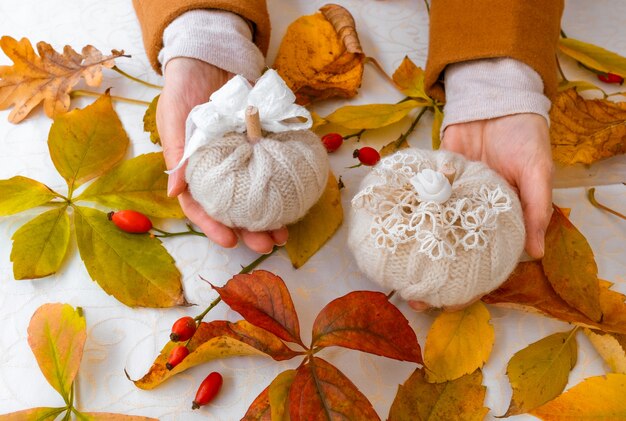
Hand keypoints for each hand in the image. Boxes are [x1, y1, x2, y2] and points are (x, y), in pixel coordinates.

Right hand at [157, 57, 287, 252]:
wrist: (210, 58)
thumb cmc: (183, 90)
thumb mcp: (173, 119)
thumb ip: (177, 154)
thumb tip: (175, 192)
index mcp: (194, 170)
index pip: (201, 206)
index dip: (213, 226)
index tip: (229, 242)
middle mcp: (220, 170)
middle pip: (234, 208)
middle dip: (250, 230)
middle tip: (268, 242)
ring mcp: (243, 159)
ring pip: (257, 195)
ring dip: (271, 215)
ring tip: (286, 231)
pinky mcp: (262, 144)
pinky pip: (274, 168)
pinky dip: (284, 184)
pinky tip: (298, 198)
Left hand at [408, 113, 552, 311]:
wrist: (496, 99)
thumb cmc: (525, 138)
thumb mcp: (537, 173)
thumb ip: (536, 210)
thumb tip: (536, 253)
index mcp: (499, 219)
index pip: (483, 260)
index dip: (468, 284)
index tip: (449, 305)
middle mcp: (470, 214)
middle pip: (448, 251)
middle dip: (430, 276)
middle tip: (412, 297)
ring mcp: (448, 197)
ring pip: (427, 230)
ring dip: (411, 250)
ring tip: (393, 273)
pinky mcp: (432, 177)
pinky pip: (417, 198)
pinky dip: (403, 213)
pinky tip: (387, 233)